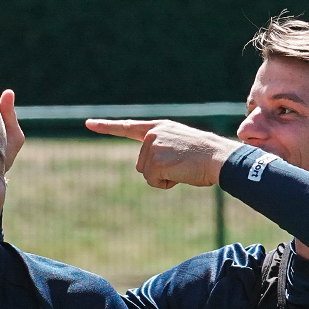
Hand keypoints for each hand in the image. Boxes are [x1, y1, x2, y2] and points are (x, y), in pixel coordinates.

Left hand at [85, 119, 240, 189]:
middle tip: (182, 165)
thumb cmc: (208, 155)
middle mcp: (153, 134)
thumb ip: (164, 149)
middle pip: (142, 164)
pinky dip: (167, 184)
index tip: (88, 124)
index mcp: (160, 127)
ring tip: (184, 168)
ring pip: (147, 174)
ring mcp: (152, 146)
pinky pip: (154, 182)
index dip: (106, 126)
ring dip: (164, 177)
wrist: (220, 157)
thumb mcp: (183, 145)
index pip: (128, 126)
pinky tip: (181, 174)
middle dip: (160, 170)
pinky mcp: (155, 161)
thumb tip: (152, 167)